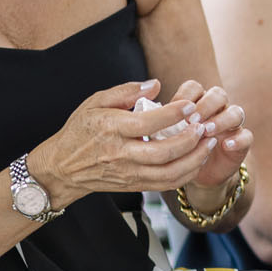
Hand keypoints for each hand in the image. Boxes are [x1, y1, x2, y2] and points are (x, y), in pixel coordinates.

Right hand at [28, 79, 217, 208]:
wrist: (62, 167)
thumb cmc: (80, 130)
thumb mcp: (95, 103)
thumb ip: (126, 91)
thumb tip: (156, 84)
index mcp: (111, 129)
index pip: (148, 123)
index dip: (174, 114)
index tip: (190, 106)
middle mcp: (120, 153)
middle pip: (164, 152)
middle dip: (191, 139)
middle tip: (205, 126)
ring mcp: (128, 172)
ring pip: (169, 172)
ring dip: (195, 158)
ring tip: (209, 142)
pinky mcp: (134, 185)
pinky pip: (166, 184)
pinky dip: (187, 173)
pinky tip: (198, 159)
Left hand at [166, 81, 251, 190]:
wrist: (189, 172)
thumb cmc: (172, 148)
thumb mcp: (161, 133)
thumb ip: (157, 118)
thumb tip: (146, 102)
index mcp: (195, 102)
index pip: (194, 87)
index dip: (186, 95)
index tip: (174, 108)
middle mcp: (216, 109)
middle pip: (218, 94)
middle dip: (206, 105)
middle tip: (192, 120)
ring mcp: (230, 125)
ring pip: (236, 112)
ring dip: (221, 120)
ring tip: (207, 131)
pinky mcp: (241, 142)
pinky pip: (247, 136)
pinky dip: (238, 139)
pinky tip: (226, 144)